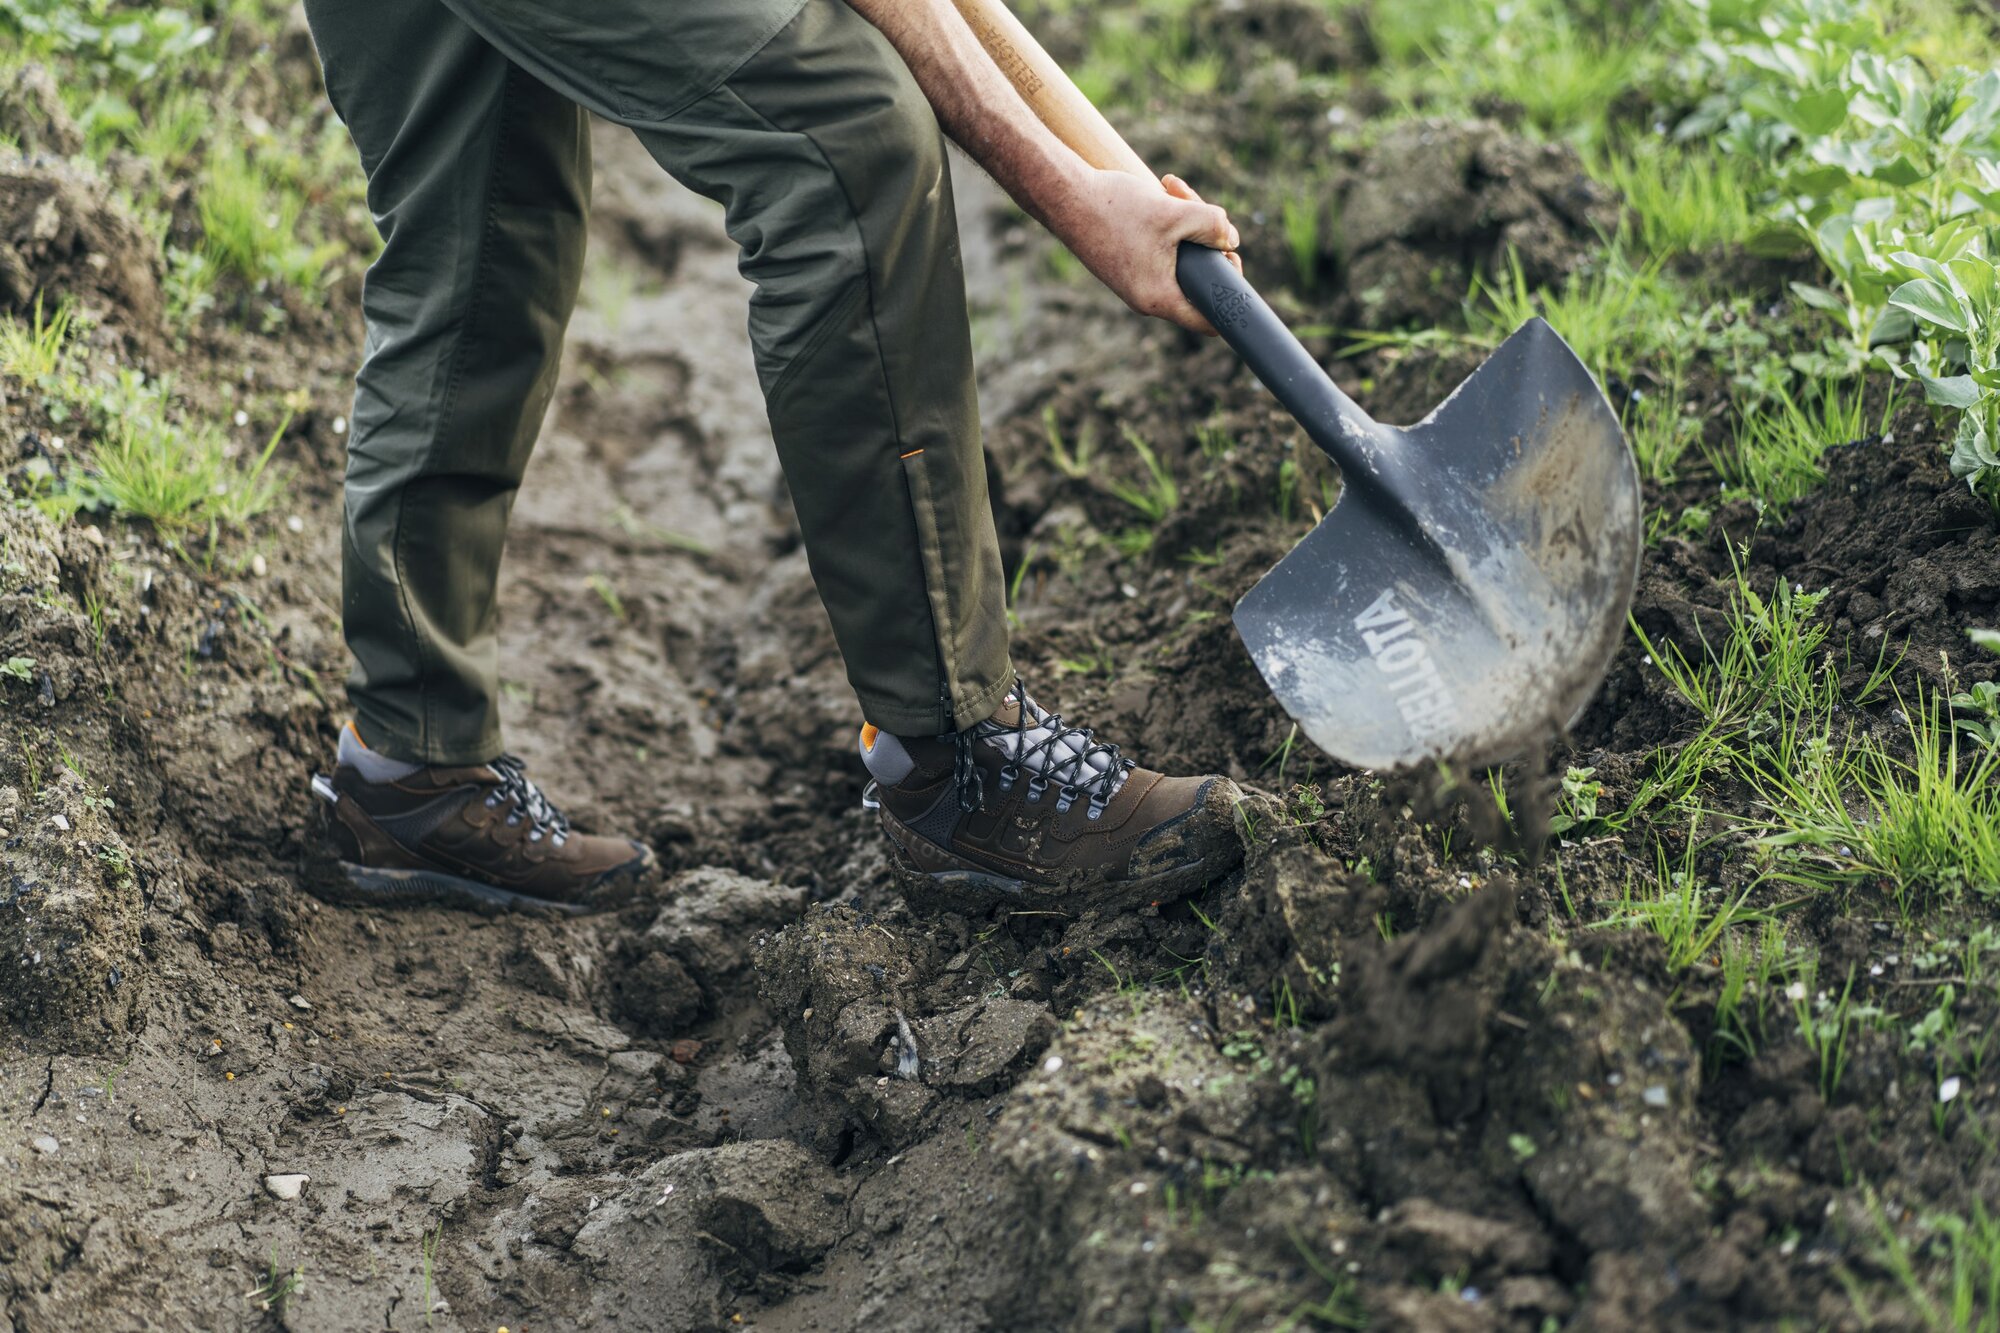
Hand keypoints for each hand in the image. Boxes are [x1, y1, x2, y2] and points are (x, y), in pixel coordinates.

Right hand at [1052, 170, 1242, 334]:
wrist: (1062, 196)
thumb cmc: (1115, 209)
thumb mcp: (1174, 213)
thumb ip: (1213, 226)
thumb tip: (1231, 240)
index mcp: (1159, 298)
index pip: (1209, 320)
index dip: (1228, 293)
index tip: (1229, 259)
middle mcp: (1147, 297)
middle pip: (1197, 278)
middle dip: (1207, 240)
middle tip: (1200, 208)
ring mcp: (1136, 280)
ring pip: (1180, 256)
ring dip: (1187, 220)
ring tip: (1173, 186)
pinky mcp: (1127, 262)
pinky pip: (1162, 248)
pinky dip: (1168, 222)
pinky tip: (1163, 190)